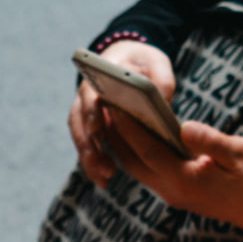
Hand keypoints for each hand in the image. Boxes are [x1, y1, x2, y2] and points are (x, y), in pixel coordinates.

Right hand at [68, 40, 176, 187]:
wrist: (127, 61)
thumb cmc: (142, 62)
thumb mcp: (157, 62)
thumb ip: (161, 79)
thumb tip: (162, 104)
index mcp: (99, 76)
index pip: (91, 95)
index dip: (92, 113)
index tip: (99, 130)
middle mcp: (85, 96)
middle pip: (80, 123)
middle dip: (90, 147)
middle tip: (106, 167)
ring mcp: (85, 113)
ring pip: (81, 139)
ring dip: (90, 160)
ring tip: (105, 179)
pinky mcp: (90, 129)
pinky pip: (87, 147)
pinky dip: (93, 165)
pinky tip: (104, 181)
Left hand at [104, 114, 242, 241]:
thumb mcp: (240, 154)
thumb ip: (211, 141)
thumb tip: (185, 126)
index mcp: (186, 180)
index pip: (148, 151)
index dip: (129, 127)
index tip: (115, 104)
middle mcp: (171, 191)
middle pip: (133, 161)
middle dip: (116, 133)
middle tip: (104, 103)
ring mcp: (170, 194)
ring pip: (135, 168)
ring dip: (121, 143)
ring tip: (111, 113)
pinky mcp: (172, 192)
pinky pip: (145, 170)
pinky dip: (134, 151)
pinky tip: (130, 130)